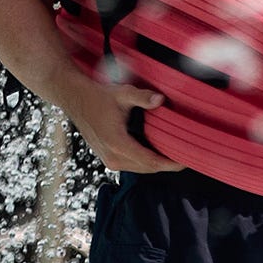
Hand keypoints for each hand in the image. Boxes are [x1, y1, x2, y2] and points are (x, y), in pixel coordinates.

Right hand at [61, 70, 182, 175]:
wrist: (76, 100)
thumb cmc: (98, 96)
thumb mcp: (122, 93)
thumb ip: (142, 97)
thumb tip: (161, 100)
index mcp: (117, 143)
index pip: (151, 161)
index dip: (171, 163)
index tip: (186, 160)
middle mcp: (113, 157)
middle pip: (148, 168)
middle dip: (167, 164)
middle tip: (186, 155)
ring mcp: (109, 160)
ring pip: (141, 169)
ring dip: (157, 163)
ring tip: (174, 153)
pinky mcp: (108, 159)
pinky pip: (133, 165)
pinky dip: (146, 161)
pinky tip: (156, 150)